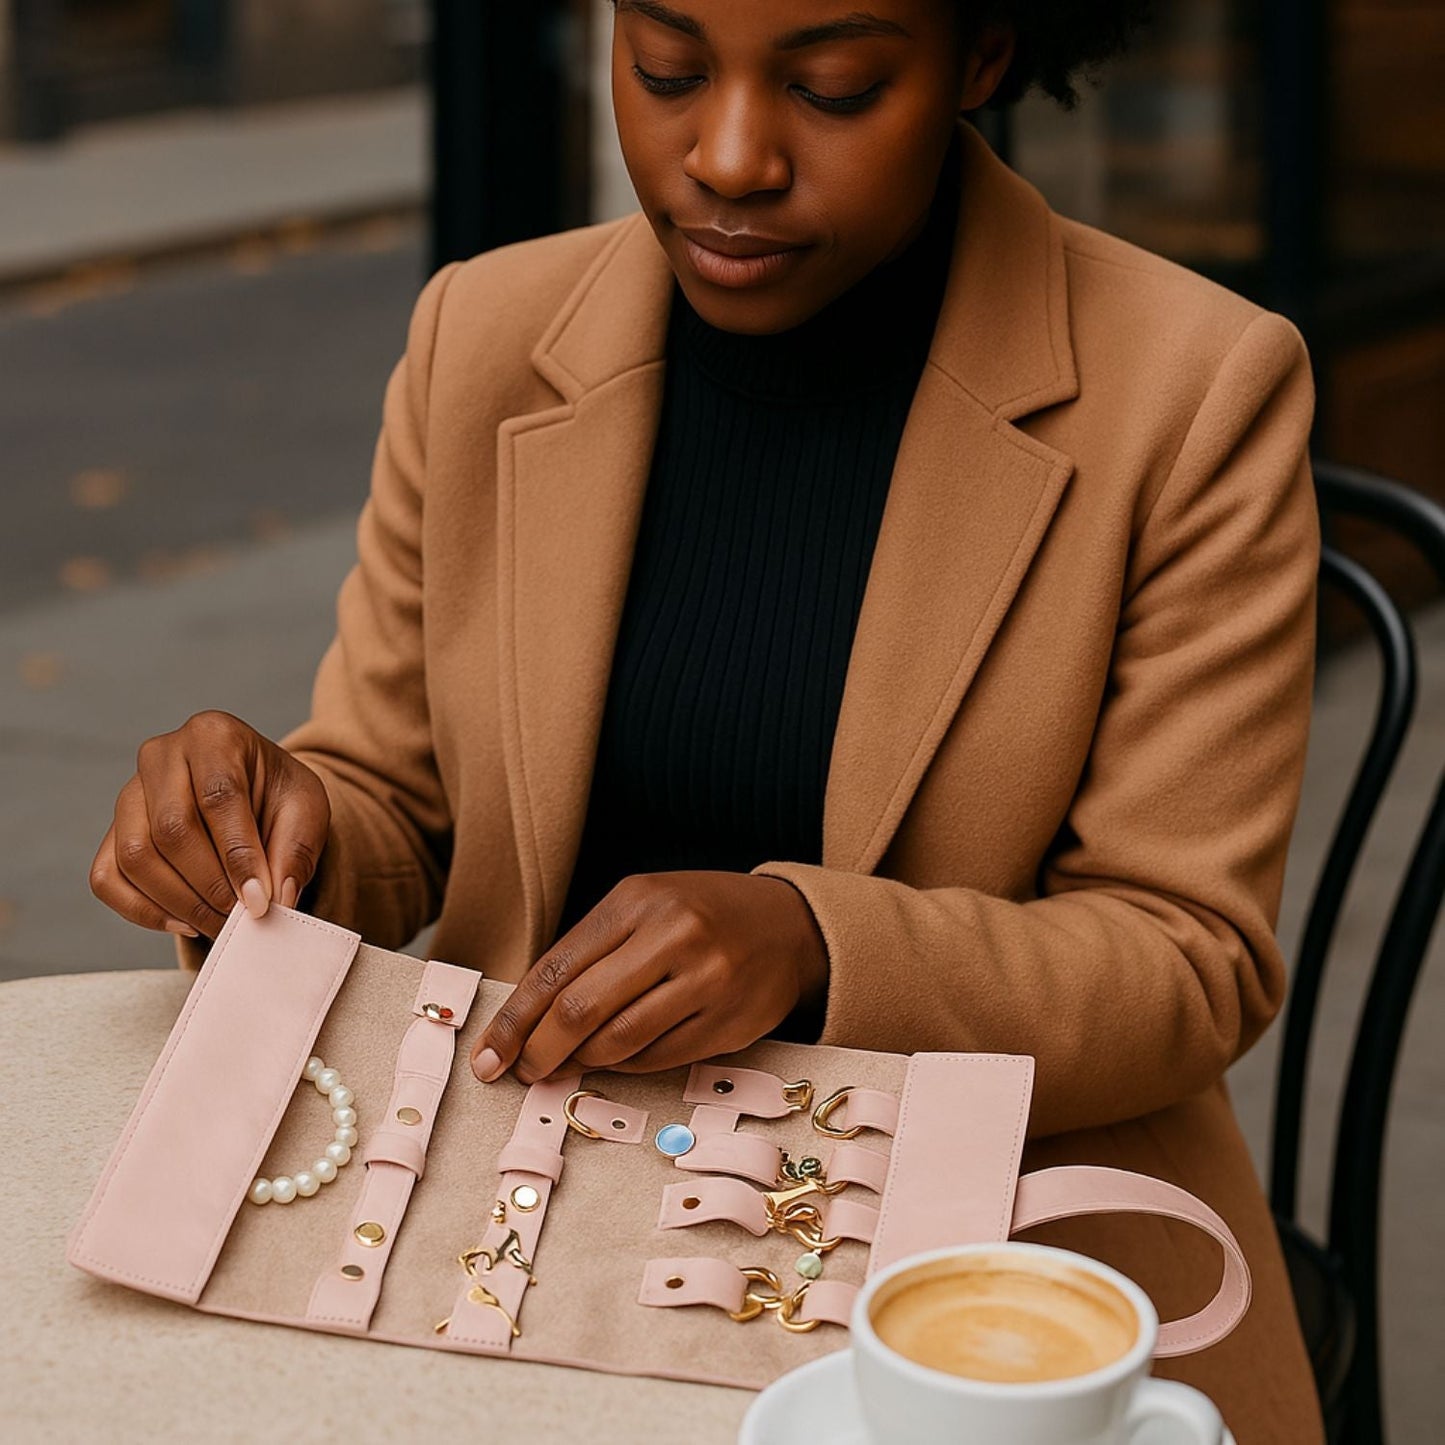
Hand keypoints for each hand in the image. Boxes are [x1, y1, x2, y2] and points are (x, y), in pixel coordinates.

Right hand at [89, 709, 330, 940]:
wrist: (255, 795)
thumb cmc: (279, 796)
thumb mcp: (307, 810)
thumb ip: (295, 850)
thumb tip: (274, 898)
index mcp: (215, 736)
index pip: (218, 798)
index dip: (238, 856)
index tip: (258, 900)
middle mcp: (162, 755)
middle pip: (171, 829)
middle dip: (210, 885)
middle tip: (241, 918)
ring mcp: (129, 792)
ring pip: (135, 856)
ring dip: (179, 902)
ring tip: (220, 923)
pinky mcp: (112, 830)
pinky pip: (107, 878)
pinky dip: (143, 910)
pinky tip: (185, 921)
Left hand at [470, 871, 829, 1083]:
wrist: (788, 924)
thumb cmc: (698, 916)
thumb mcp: (643, 908)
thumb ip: (590, 955)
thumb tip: (527, 1022)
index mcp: (636, 900)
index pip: (556, 968)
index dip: (514, 1020)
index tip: (488, 1056)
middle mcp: (672, 934)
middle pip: (580, 1009)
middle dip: (539, 1050)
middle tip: (523, 1072)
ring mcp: (705, 979)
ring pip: (618, 1041)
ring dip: (582, 1062)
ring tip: (568, 1065)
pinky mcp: (728, 1021)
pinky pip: (658, 1058)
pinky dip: (627, 1066)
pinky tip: (617, 1060)